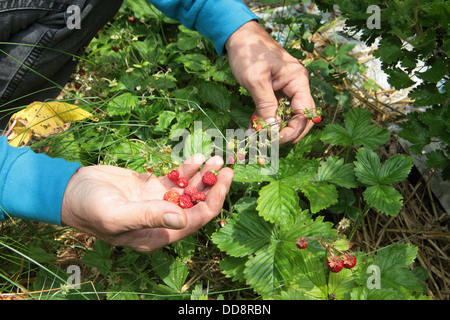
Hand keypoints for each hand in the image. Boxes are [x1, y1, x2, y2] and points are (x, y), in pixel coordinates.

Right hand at [61, 154, 233, 251]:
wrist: (70, 191)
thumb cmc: (89, 207)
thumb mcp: (116, 214)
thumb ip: (149, 217)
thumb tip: (183, 219)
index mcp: (157, 235)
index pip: (196, 220)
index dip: (214, 201)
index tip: (224, 180)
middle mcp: (162, 221)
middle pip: (197, 205)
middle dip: (213, 186)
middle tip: (227, 166)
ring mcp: (157, 203)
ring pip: (188, 191)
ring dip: (202, 176)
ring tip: (216, 157)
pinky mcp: (151, 189)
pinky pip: (175, 180)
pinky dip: (187, 169)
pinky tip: (197, 158)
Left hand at [226, 21, 315, 143]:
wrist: (237, 35)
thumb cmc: (249, 52)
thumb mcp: (256, 80)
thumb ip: (266, 106)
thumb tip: (272, 130)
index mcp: (298, 81)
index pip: (305, 113)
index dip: (293, 130)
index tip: (275, 140)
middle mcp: (295, 86)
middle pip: (300, 117)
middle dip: (286, 133)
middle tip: (269, 144)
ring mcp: (285, 89)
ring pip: (285, 116)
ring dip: (273, 129)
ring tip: (257, 139)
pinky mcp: (273, 91)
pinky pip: (273, 111)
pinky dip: (264, 121)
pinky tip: (252, 129)